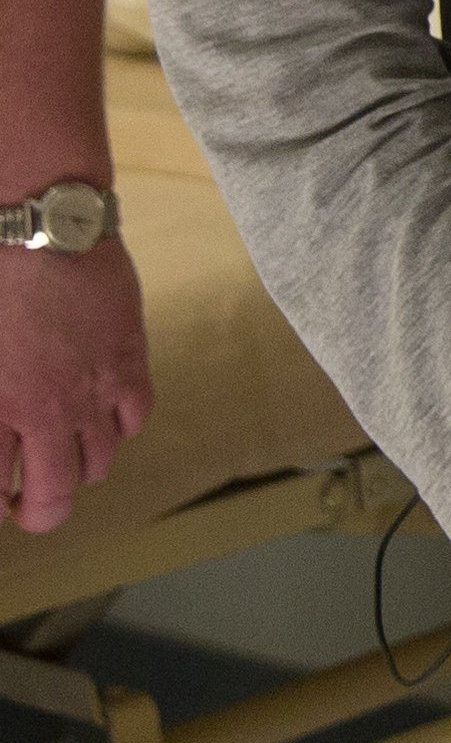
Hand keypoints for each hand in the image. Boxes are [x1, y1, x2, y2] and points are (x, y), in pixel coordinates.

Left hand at [0, 238, 149, 535]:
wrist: (38, 229)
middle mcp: (43, 412)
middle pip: (52, 496)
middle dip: (36, 513)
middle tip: (25, 509)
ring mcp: (91, 391)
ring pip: (97, 464)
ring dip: (77, 470)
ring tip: (63, 459)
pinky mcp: (128, 363)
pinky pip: (134, 419)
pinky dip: (118, 428)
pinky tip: (101, 417)